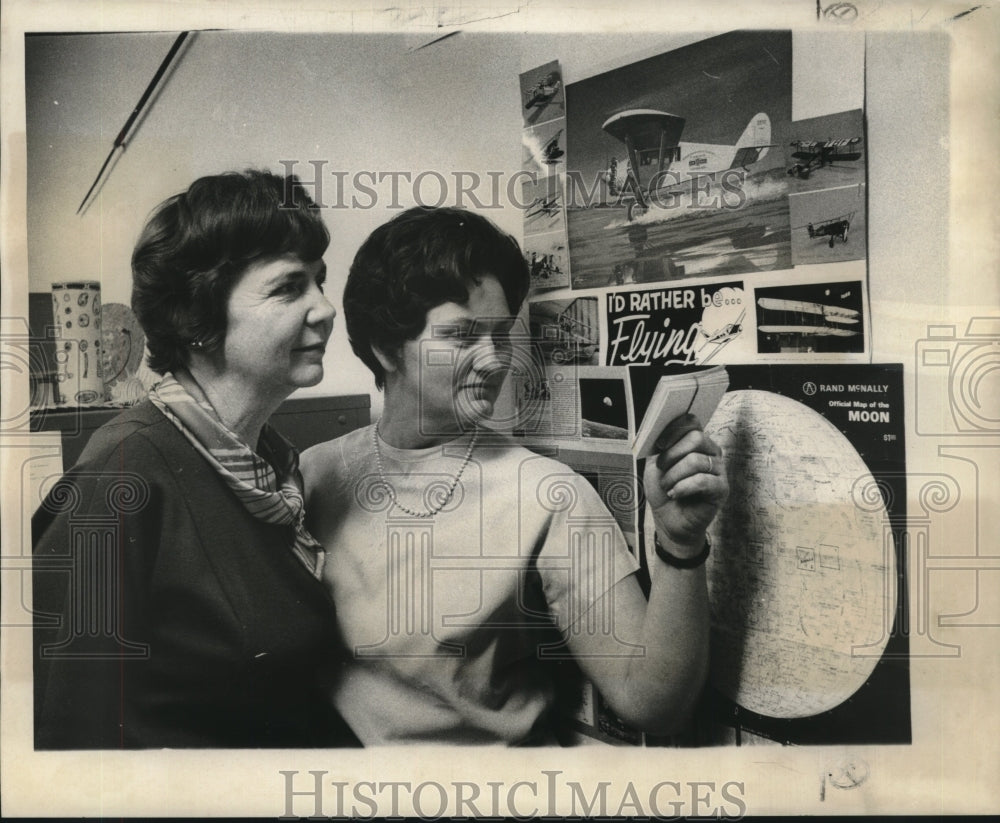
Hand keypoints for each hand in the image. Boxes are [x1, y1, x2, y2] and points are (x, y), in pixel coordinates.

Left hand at [643, 413, 728, 551]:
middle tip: (661, 469)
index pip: (692, 422)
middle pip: (696, 438)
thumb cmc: (665, 489)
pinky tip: (675, 494)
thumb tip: (658, 431)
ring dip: (673, 475)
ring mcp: (719, 470)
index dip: (673, 430)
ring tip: (667, 487)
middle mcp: (711, 452)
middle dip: (672, 454)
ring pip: (695, 461)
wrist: (669, 519)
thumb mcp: (656, 463)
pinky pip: (702, 481)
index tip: (659, 445)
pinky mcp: (721, 489)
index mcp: (697, 442)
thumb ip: (660, 446)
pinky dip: (683, 487)